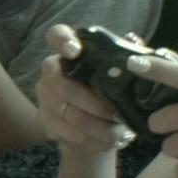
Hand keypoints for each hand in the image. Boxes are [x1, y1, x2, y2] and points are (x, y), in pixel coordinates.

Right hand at [36, 23, 132, 155]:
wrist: (97, 127)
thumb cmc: (112, 93)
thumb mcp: (123, 74)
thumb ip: (126, 58)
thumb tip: (133, 41)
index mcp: (70, 50)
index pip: (57, 35)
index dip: (63, 41)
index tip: (75, 51)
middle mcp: (51, 70)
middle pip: (63, 85)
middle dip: (94, 104)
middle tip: (116, 115)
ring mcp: (44, 96)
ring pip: (68, 114)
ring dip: (97, 127)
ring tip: (118, 133)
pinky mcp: (45, 120)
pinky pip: (67, 133)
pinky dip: (90, 141)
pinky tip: (105, 141)